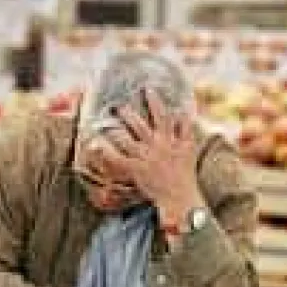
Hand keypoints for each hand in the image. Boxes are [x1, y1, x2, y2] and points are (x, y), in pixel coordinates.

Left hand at [100, 89, 205, 225]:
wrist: (180, 197)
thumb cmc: (185, 175)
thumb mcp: (189, 149)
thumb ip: (186, 129)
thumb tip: (183, 111)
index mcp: (170, 140)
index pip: (162, 116)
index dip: (155, 101)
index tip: (147, 89)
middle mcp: (157, 146)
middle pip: (141, 126)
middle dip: (129, 114)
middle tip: (119, 105)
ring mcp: (145, 158)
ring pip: (127, 139)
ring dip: (117, 129)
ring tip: (106, 121)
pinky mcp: (136, 170)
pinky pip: (118, 160)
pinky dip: (107, 152)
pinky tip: (97, 144)